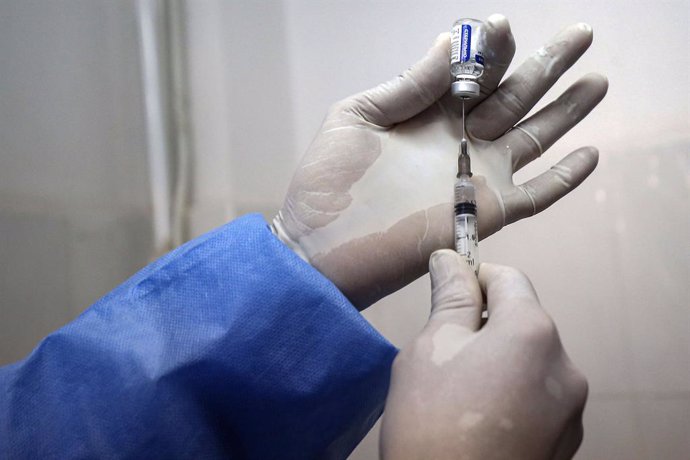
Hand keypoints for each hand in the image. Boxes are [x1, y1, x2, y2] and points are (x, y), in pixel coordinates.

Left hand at [273, 15, 607, 307]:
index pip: (473, 72)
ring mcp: (477, 177)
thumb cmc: (328, 182)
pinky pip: (537, 194)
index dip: (491, 48)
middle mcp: (460, 140)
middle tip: (582, 33)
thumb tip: (449, 41)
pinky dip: (565, 177)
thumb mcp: (358, 118)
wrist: (322, 247)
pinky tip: (591, 153)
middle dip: (547, 64)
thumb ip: (406, 85)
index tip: (501, 25)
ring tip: (597, 81)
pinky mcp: (487, 213)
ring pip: (534, 137)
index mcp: (428, 114)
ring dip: (567, 110)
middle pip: (515, 96)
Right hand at [380, 250, 587, 459]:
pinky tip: (478, 420)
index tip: (447, 292)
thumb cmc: (431, 422)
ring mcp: (570, 409)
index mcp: (533, 333)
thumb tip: (450, 259)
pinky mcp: (565, 442)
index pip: (508, 278)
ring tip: (457, 393)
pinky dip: (512, 395)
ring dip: (499, 361)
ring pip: (530, 361)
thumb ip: (450, 297)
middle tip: (443, 352)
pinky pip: (538, 398)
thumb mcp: (431, 347)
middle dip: (484, 325)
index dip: (474, 278)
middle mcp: (565, 367)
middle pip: (522, 321)